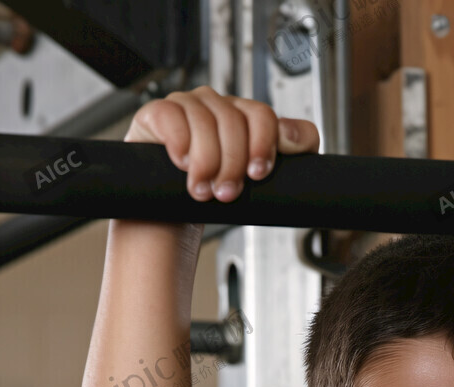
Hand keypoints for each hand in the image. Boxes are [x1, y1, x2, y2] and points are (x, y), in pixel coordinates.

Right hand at [123, 84, 319, 202]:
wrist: (175, 213)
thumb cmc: (218, 196)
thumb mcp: (259, 187)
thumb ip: (289, 163)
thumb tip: (296, 137)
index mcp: (245, 120)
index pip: (264, 116)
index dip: (264, 144)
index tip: (258, 174)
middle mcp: (218, 107)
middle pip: (235, 121)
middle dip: (233, 164)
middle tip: (227, 194)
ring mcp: (188, 106)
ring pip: (205, 120)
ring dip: (206, 162)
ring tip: (202, 190)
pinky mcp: (158, 113)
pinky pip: (171, 116)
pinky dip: (179, 144)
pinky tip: (181, 163)